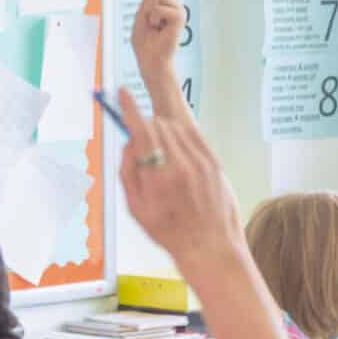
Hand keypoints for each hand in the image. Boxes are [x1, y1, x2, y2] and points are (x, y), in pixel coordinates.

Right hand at [116, 88, 245, 269]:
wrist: (210, 246)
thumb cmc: (171, 232)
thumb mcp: (136, 209)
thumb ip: (128, 173)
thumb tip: (128, 143)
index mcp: (158, 178)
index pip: (141, 130)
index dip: (130, 108)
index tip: (123, 93)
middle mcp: (181, 165)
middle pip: (157, 126)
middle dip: (145, 129)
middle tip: (142, 147)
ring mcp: (201, 162)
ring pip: (175, 129)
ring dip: (163, 134)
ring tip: (163, 162)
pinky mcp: (214, 162)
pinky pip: (193, 136)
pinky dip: (181, 138)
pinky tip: (178, 157)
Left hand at [132, 0, 185, 79]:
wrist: (150, 58)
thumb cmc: (145, 39)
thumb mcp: (143, 11)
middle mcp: (174, 1)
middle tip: (149, 13)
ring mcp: (178, 9)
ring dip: (149, 11)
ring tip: (153, 24)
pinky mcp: (180, 17)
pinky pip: (160, 8)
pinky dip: (153, 18)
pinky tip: (158, 29)